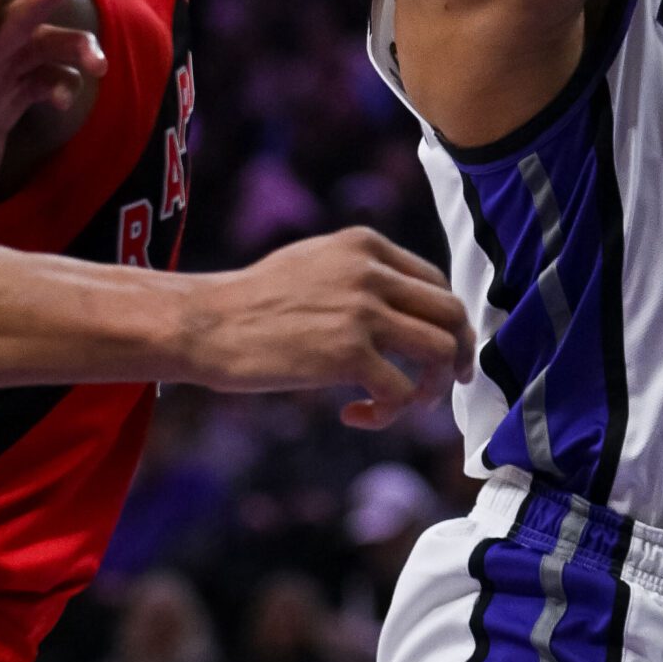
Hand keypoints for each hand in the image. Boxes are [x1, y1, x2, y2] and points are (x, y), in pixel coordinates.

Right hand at [180, 227, 475, 428]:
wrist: (204, 323)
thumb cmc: (252, 303)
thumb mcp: (315, 264)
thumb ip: (362, 276)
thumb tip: (407, 313)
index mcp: (366, 245)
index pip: (436, 282)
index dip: (446, 322)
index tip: (442, 351)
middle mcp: (372, 272)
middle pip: (451, 313)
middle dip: (458, 354)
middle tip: (446, 386)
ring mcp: (363, 311)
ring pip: (441, 350)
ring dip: (432, 388)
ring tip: (402, 406)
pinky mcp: (347, 354)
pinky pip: (401, 390)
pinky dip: (389, 412)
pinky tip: (355, 416)